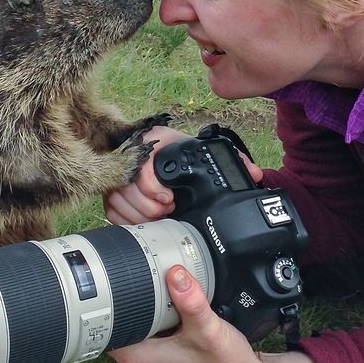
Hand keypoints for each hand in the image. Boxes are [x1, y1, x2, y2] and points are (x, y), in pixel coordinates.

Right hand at [103, 126, 264, 225]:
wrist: (174, 158)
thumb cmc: (192, 157)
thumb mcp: (211, 154)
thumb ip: (234, 161)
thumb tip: (252, 174)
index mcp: (156, 140)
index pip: (141, 167)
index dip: (153, 188)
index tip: (170, 201)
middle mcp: (132, 154)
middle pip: (126, 188)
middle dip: (149, 207)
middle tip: (167, 212)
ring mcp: (120, 173)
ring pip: (117, 200)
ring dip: (139, 215)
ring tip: (159, 217)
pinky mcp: (113, 190)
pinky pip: (111, 210)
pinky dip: (128, 220)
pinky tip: (145, 222)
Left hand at [108, 265, 321, 362]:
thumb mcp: (208, 329)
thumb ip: (190, 301)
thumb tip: (174, 273)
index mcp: (139, 357)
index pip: (103, 328)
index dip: (101, 302)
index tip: (104, 276)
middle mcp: (140, 359)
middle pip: (117, 321)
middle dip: (119, 295)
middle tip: (123, 265)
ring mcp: (153, 355)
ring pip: (134, 321)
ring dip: (138, 301)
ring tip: (142, 271)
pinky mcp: (166, 350)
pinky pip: (151, 324)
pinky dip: (155, 308)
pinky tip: (165, 291)